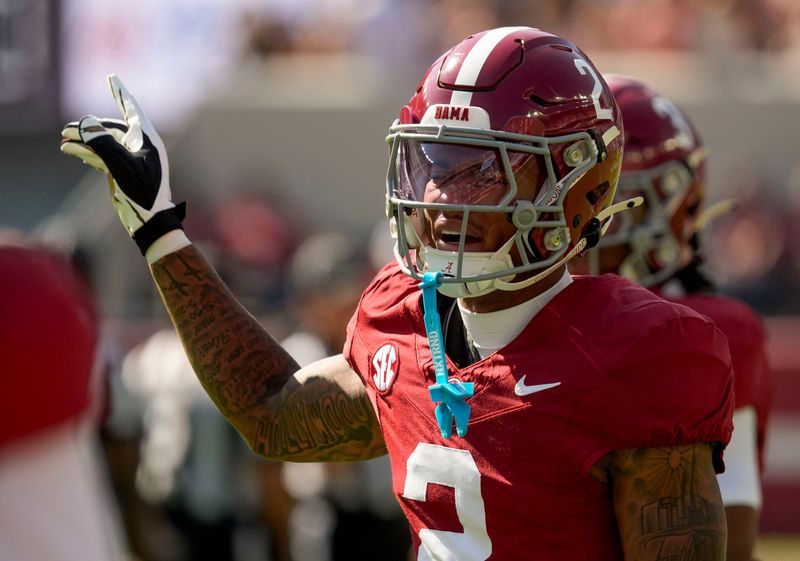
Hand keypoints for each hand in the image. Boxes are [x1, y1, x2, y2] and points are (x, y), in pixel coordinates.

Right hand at [60, 74, 187, 259]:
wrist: (150, 219)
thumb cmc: (143, 193)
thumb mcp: (122, 166)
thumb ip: (103, 144)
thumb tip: (85, 124)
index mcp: (147, 139)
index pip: (131, 109)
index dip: (120, 92)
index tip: (111, 77)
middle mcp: (140, 145)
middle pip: (111, 127)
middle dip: (89, 126)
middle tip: (67, 130)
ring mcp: (131, 158)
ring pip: (104, 142)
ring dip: (84, 139)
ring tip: (64, 139)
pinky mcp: (123, 171)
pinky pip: (102, 155)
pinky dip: (87, 152)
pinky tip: (70, 150)